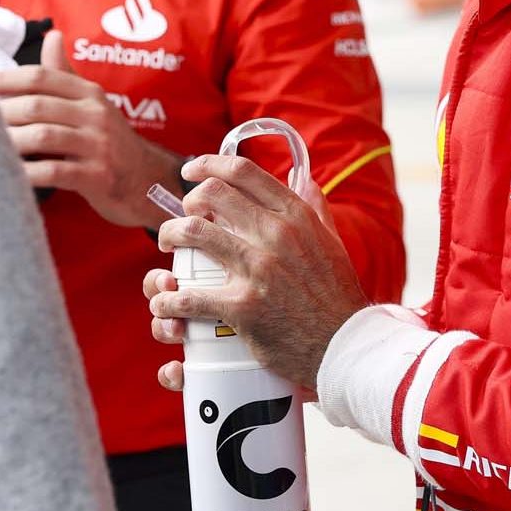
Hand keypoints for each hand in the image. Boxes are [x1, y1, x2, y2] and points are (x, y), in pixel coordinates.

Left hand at [0, 30, 182, 229]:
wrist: (146, 180)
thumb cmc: (108, 141)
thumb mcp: (92, 103)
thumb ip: (65, 74)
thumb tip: (52, 35)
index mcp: (89, 93)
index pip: (42, 77)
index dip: (7, 80)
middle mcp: (95, 114)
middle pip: (37, 105)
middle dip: (2, 113)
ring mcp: (98, 145)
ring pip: (43, 136)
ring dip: (10, 142)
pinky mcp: (98, 176)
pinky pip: (54, 172)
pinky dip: (27, 173)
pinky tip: (10, 176)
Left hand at [143, 154, 367, 391]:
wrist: (344, 346)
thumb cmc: (336, 296)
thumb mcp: (332, 243)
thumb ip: (315, 208)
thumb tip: (304, 179)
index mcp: (295, 215)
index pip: (243, 171)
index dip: (208, 164)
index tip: (192, 171)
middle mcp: (275, 234)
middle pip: (211, 194)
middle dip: (187, 201)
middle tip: (184, 217)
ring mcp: (258, 269)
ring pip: (192, 233)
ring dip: (169, 236)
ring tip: (168, 246)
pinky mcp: (242, 307)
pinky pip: (189, 296)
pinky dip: (168, 299)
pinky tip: (165, 301)